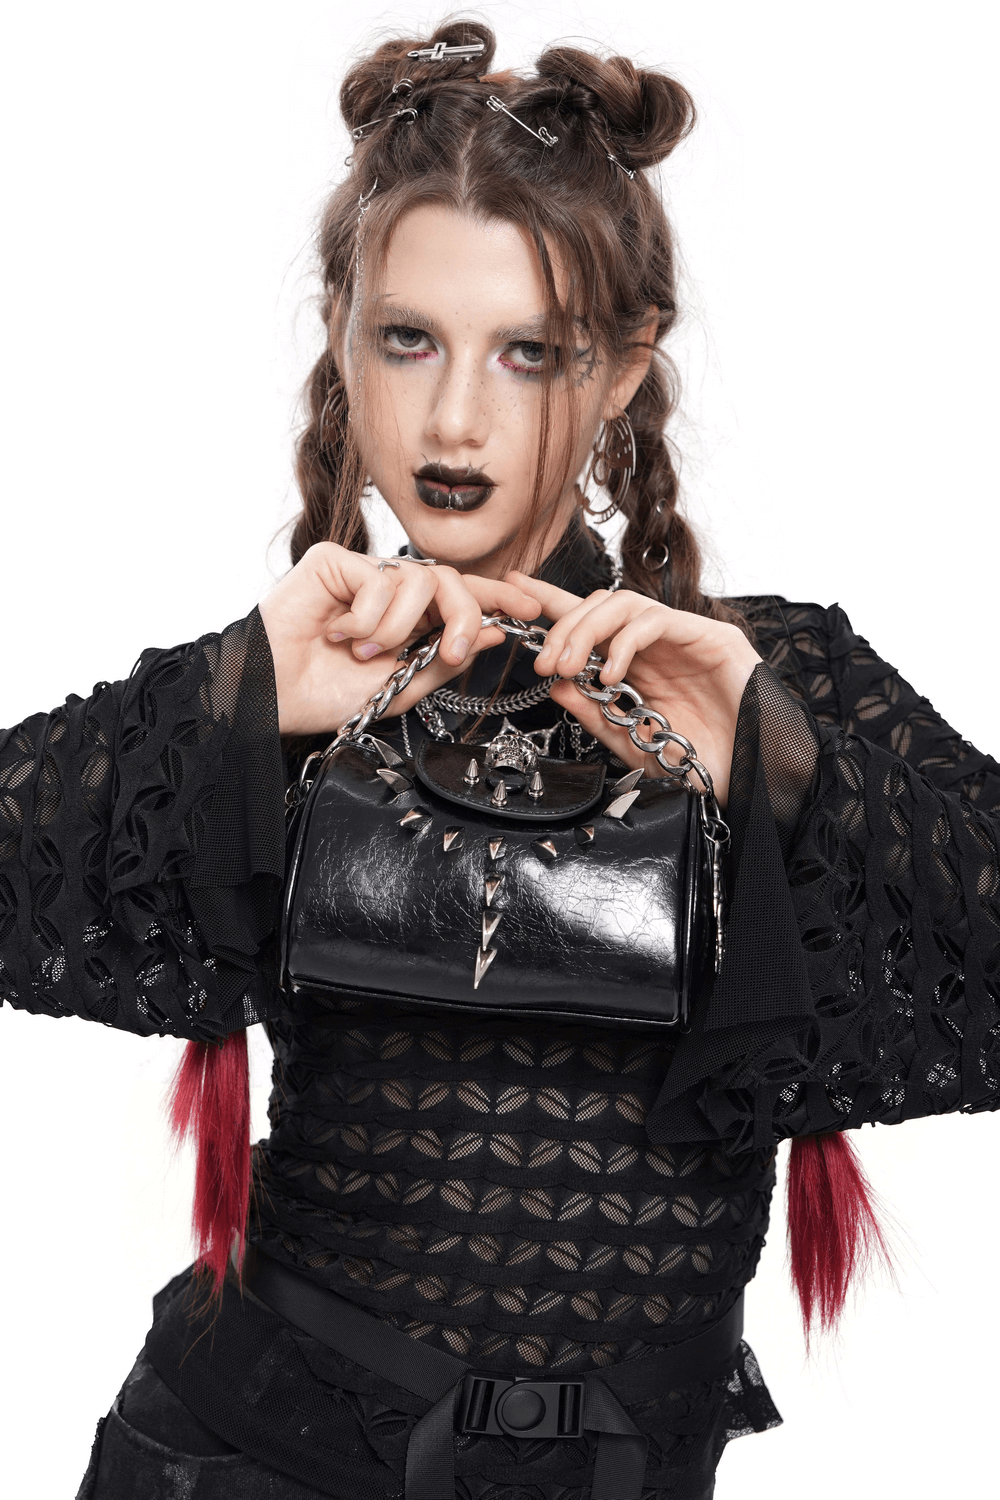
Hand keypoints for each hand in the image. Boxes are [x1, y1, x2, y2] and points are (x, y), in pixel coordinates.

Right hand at [259, 544, 539, 734]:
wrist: (271, 698)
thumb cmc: (325, 695)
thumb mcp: (403, 686)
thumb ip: (446, 658)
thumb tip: (494, 631)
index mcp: (409, 620)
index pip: (462, 597)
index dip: (499, 598)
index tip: (533, 609)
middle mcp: (389, 592)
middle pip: (452, 580)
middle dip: (464, 614)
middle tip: (450, 649)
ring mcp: (362, 572)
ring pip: (419, 578)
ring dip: (401, 626)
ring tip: (366, 650)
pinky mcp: (334, 560)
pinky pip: (380, 578)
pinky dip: (368, 616)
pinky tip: (340, 633)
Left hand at [506, 574, 761, 808]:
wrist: (752, 778)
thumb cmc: (700, 762)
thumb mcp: (632, 743)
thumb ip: (594, 715)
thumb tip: (554, 685)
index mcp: (637, 665)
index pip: (590, 623)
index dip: (551, 603)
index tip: (514, 592)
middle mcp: (657, 645)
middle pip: (600, 604)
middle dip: (563, 626)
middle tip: (541, 659)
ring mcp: (684, 637)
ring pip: (624, 603)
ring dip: (587, 630)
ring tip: (569, 667)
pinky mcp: (710, 637)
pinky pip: (657, 620)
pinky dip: (625, 641)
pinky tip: (611, 672)